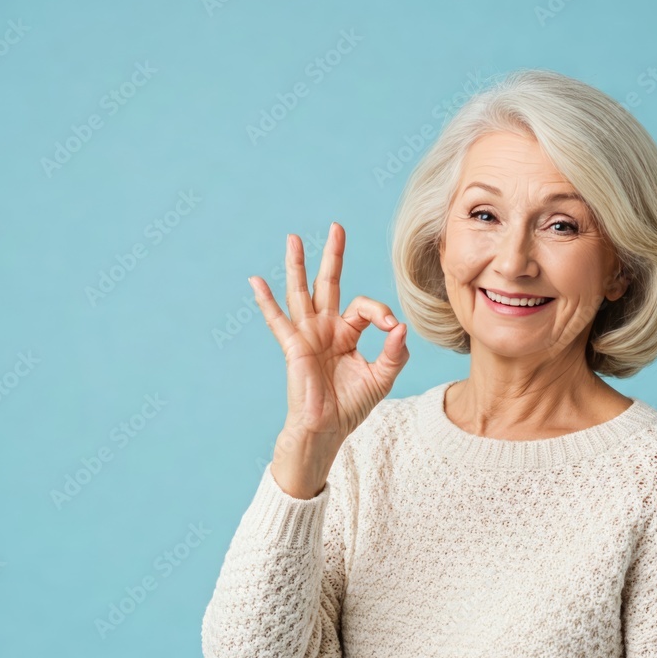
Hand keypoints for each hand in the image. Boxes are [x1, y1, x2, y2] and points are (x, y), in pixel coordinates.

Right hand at [249, 222, 408, 448]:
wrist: (326, 429)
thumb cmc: (350, 406)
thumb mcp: (382, 378)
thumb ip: (394, 353)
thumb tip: (400, 327)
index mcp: (347, 334)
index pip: (364, 307)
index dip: (380, 311)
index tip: (392, 328)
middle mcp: (326, 329)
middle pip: (329, 284)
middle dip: (333, 256)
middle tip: (337, 228)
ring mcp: (307, 335)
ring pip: (301, 292)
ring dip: (297, 265)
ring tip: (293, 238)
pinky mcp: (293, 347)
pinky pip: (277, 320)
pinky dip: (266, 301)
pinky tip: (255, 281)